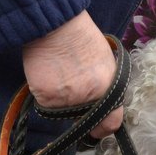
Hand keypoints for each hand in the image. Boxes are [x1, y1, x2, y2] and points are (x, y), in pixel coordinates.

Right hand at [22, 11, 122, 139]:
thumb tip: (103, 104)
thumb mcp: (107, 62)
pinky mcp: (46, 98)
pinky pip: (45, 104)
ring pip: (62, 112)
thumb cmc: (83, 38)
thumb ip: (106, 87)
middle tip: (73, 87)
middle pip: (83, 119)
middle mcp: (89, 99)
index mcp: (109, 90)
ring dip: (61, 100)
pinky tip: (48, 73)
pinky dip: (44, 93)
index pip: (111, 123)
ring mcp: (66, 101)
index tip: (98, 129)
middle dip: (79, 110)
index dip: (103, 128)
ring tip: (61, 75)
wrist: (56, 26)